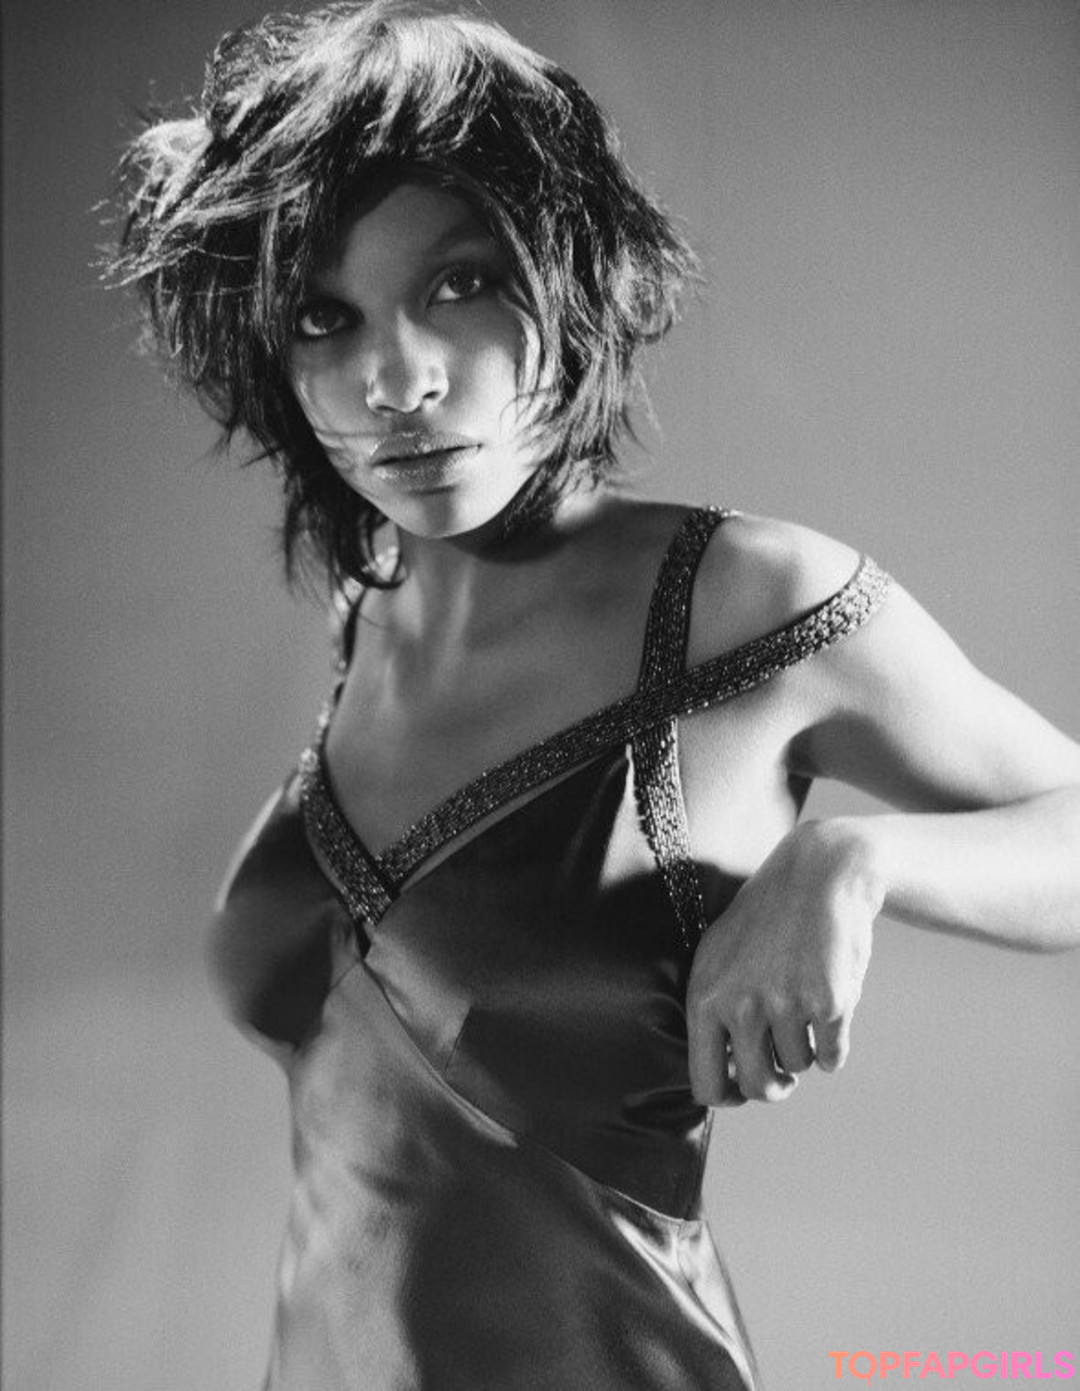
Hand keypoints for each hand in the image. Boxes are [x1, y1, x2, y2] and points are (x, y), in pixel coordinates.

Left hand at [687, 819, 882, 1104]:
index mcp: (705, 997)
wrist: (820, 874)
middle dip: (775, 1086)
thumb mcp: (717, 956)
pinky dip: (833, 1046)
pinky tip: (829, 1006)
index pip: (706, 1084)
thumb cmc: (767, 918)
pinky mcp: (829, 1003)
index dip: (729, 1095)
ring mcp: (785, 1004)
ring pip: (798, 1068)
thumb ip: (711, 1013)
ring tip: (803, 1004)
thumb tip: (718, 1077)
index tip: (744, 1089)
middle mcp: (740, 1005)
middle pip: (758, 1087)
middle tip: (784, 1071)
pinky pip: (831, 1058)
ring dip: (804, 1048)